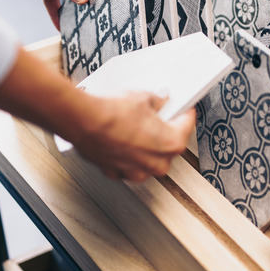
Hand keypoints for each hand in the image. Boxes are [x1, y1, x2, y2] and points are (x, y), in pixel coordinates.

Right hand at [71, 93, 195, 181]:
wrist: (83, 121)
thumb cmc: (112, 113)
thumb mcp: (143, 98)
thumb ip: (157, 101)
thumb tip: (160, 100)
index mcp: (171, 144)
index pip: (187, 125)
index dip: (184, 112)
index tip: (183, 107)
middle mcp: (156, 163)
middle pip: (169, 145)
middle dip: (165, 129)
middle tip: (159, 114)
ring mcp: (136, 171)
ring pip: (149, 158)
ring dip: (146, 144)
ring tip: (137, 125)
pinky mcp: (116, 172)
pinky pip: (128, 163)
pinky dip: (126, 152)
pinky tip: (121, 137)